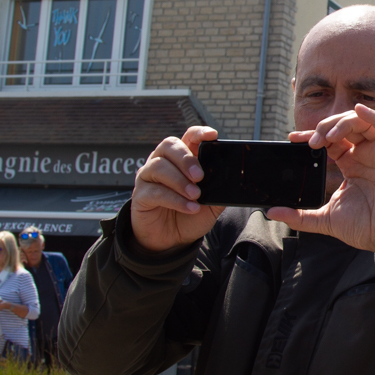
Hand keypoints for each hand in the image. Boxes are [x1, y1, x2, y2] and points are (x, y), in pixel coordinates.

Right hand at [131, 126, 224, 253]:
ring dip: (180, 181)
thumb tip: (234, 180)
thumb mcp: (211, 203)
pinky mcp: (140, 195)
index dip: (199, 133)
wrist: (172, 241)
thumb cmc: (190, 215)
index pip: (188, 137)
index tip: (212, 136)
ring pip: (159, 166)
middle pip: (169, 145)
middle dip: (186, 159)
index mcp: (182, 158)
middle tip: (200, 176)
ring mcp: (148, 177)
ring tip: (196, 195)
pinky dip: (175, 199)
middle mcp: (162, 161)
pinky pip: (155, 191)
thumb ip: (220, 189)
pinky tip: (190, 207)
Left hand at [266, 104, 374, 254]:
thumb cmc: (364, 227)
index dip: (312, 135)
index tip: (293, 138)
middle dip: (325, 128)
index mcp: (350, 164)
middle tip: (312, 140)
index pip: (329, 141)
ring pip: (361, 123)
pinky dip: (373, 116)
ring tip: (328, 135)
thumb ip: (299, 216)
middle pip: (343, 127)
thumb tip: (272, 212)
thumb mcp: (325, 219)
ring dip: (342, 123)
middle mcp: (364, 155)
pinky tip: (359, 109)